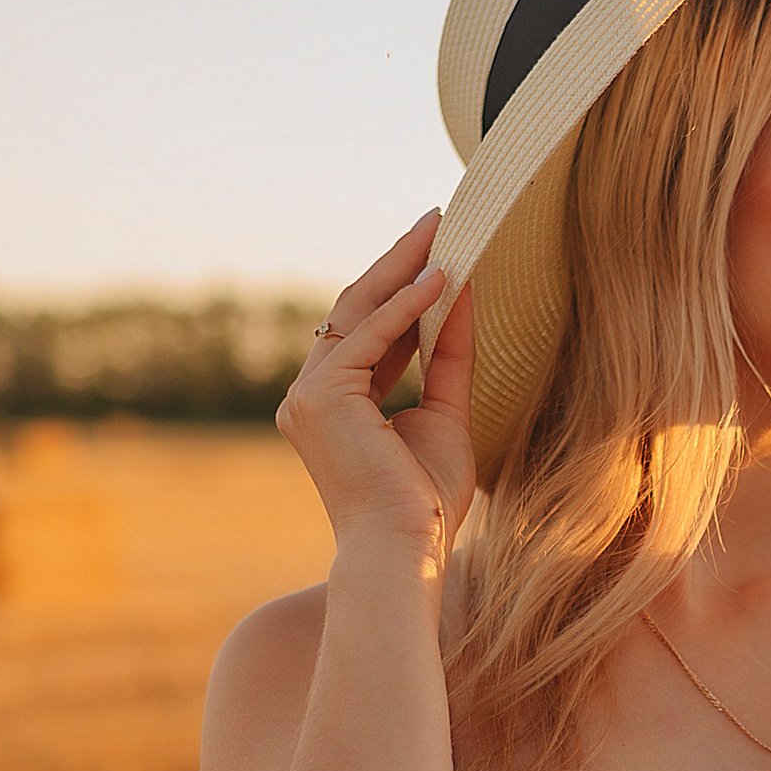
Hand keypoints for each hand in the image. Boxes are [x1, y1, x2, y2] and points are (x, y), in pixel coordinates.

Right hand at [275, 213, 476, 565]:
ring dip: (400, 270)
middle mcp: (308, 396)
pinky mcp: (320, 398)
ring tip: (441, 234)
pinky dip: (405, 306)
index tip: (438, 252)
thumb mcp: (446, 414)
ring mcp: (307, 396)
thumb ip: (451, 356)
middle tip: (437, 221)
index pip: (368, 331)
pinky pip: (368, 337)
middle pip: (355, 311)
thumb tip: (463, 292)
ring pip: (356, 314)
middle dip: (397, 263)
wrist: (406, 549)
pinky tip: (439, 278)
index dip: (404, 290)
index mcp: (332, 404)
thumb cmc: (425, 502)